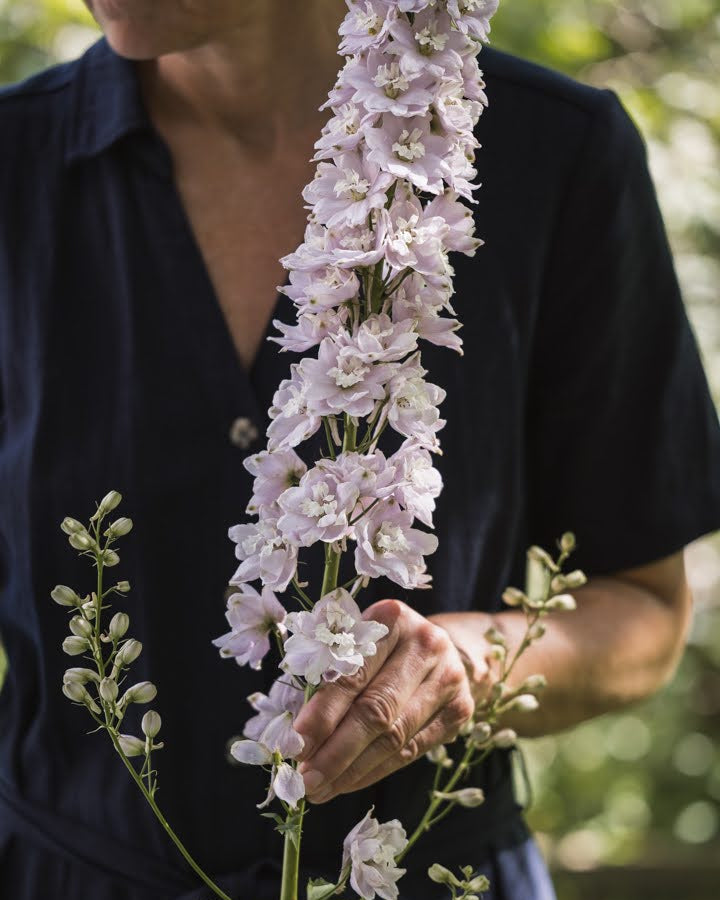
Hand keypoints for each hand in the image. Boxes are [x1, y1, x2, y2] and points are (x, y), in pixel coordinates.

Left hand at [292, 598, 477, 803]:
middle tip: (306, 781)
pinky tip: (349, 782)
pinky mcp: (461, 709)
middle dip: (335, 752)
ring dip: (353, 769)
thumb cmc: (380, 648)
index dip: (322, 714)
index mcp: (391, 619)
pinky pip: (412, 751)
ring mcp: (448, 677)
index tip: (296, 745)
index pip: (352, 675)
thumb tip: (299, 737)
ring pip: (395, 737)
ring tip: (322, 788)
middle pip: (376, 710)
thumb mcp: (355, 643)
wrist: (438, 647)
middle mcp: (425, 644)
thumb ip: (329, 677)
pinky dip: (376, 771)